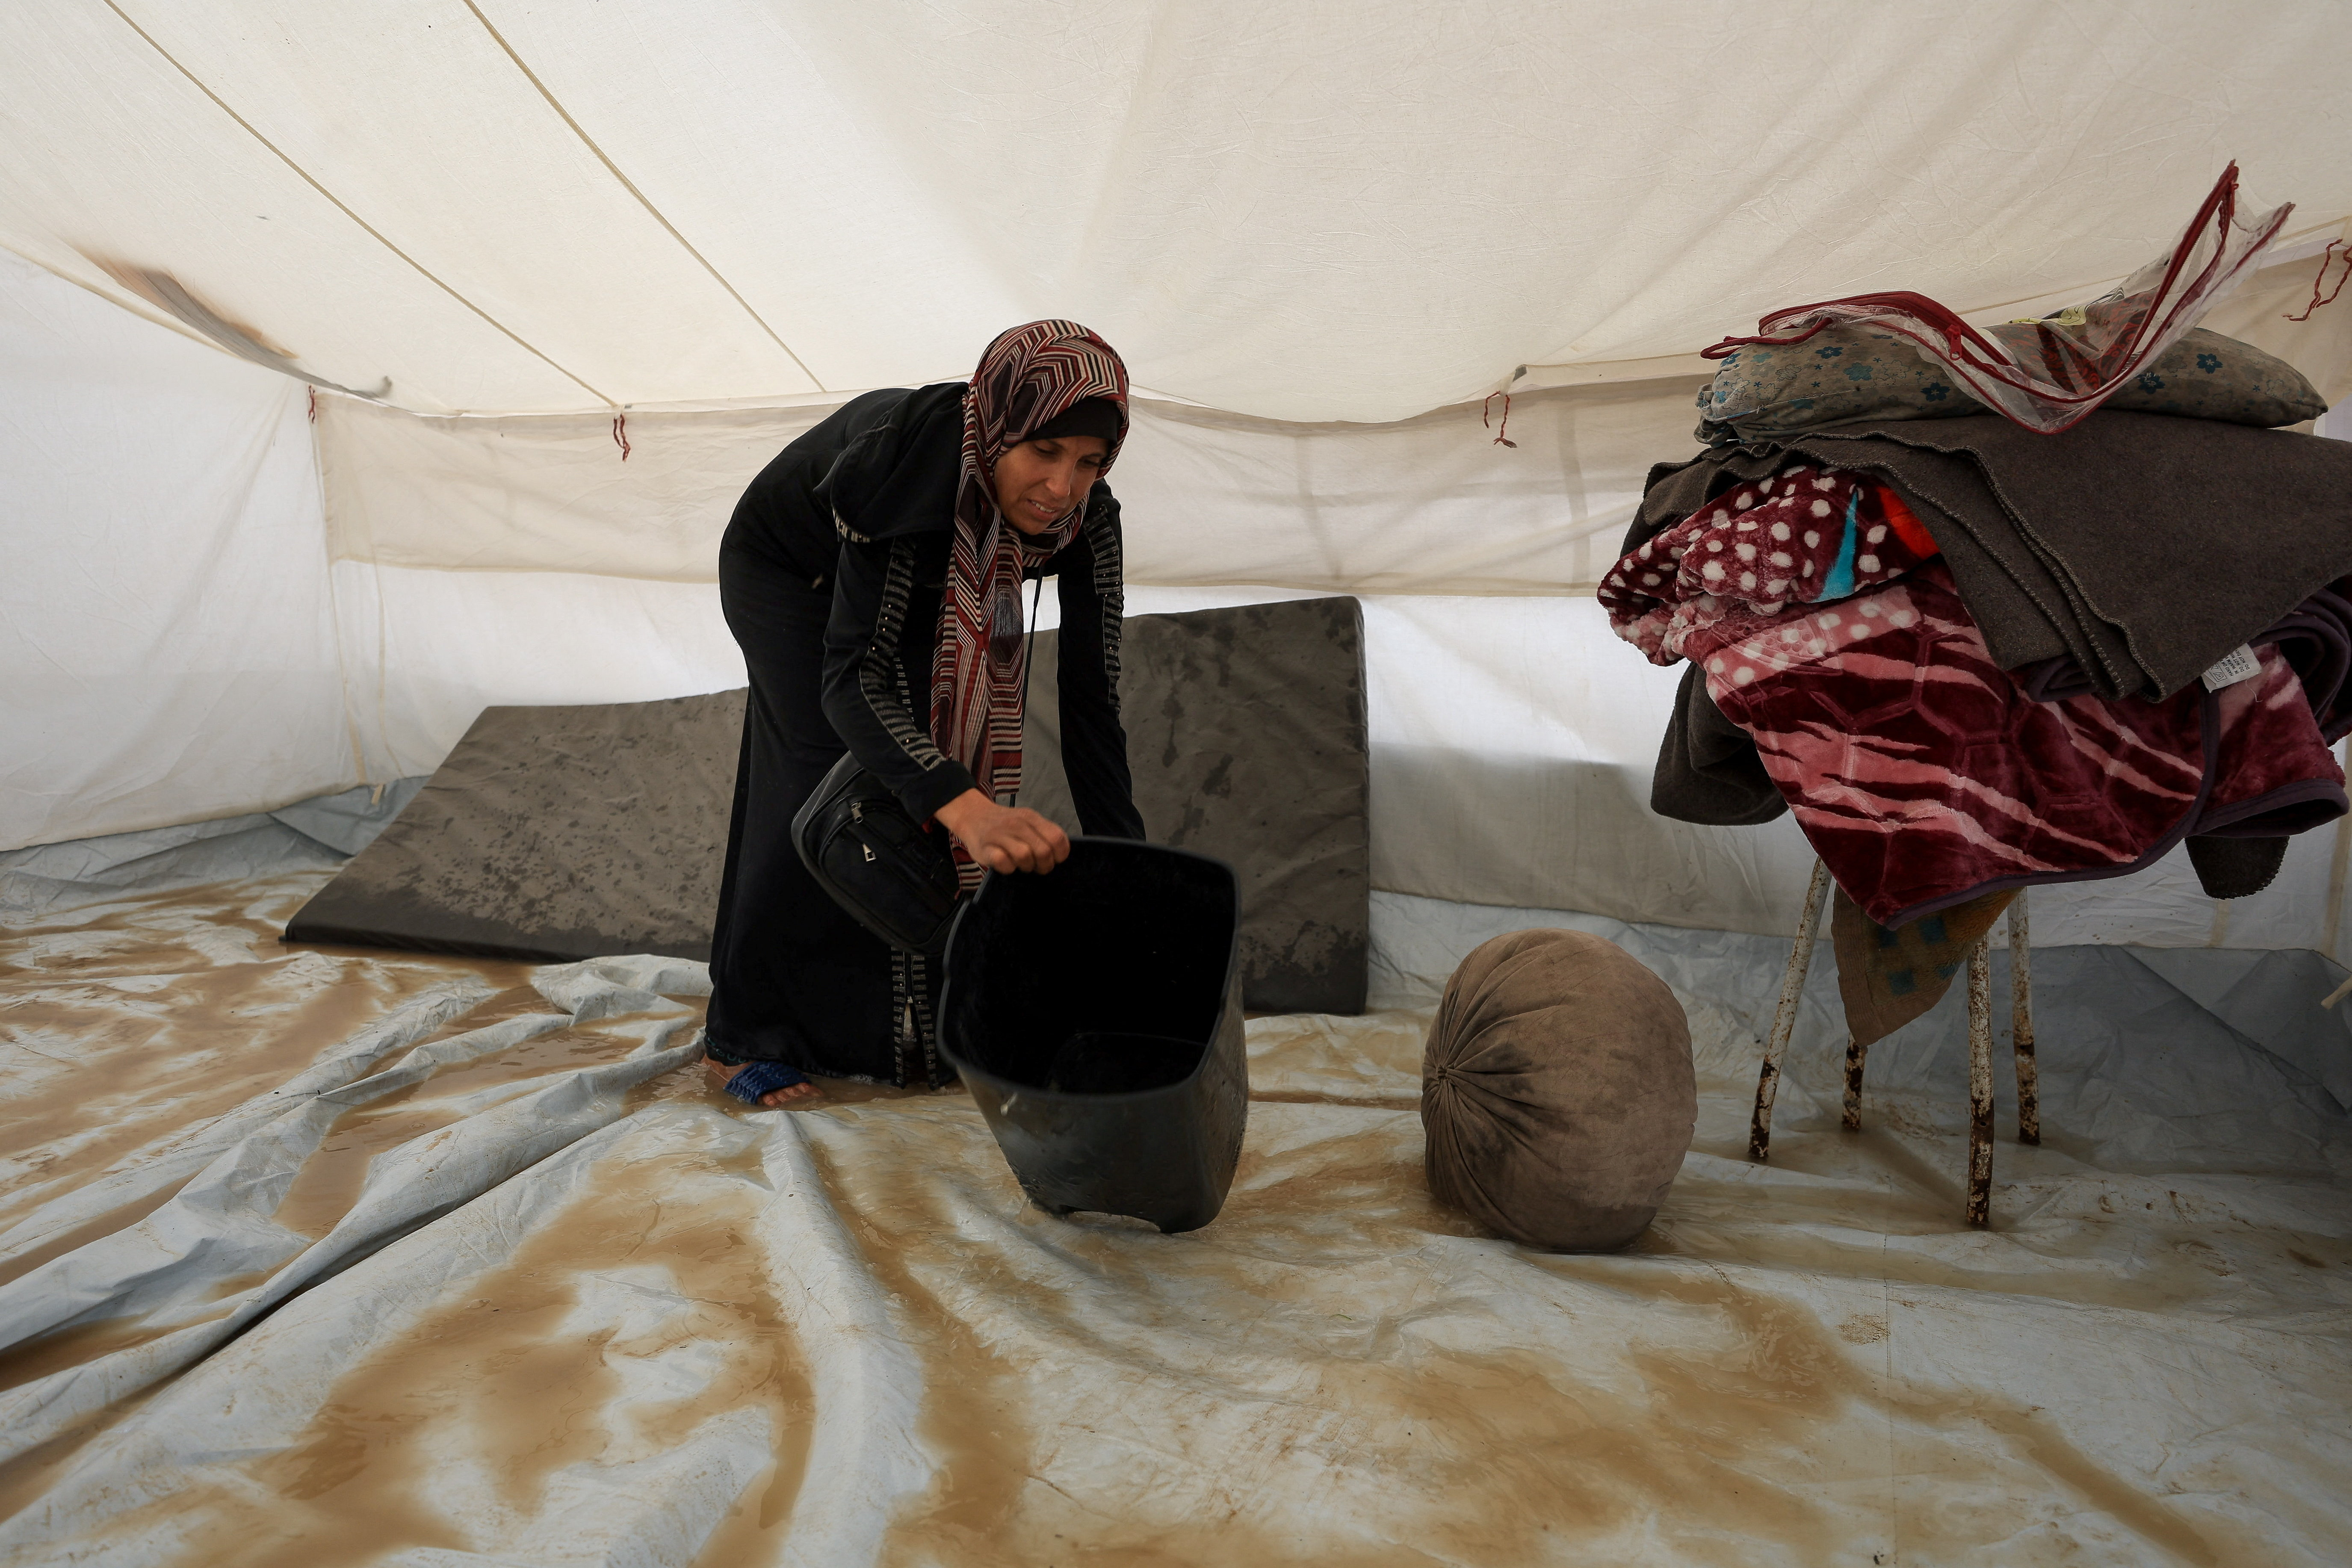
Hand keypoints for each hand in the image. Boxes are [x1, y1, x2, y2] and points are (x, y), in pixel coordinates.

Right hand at [933, 790, 1069, 874]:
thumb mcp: (1025, 820)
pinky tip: (1006, 865)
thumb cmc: (1003, 824)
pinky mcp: (985, 848)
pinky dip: (1008, 868)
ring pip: (1024, 856)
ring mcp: (1000, 835)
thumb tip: (1059, 854)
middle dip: (1044, 865)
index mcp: (1031, 818)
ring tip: (1020, 865)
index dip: (1060, 854)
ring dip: (1026, 867)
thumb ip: (1042, 833)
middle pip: (1043, 851)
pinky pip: (1003, 862)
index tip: (1054, 859)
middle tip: (1036, 867)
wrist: (972, 815)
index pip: (1057, 838)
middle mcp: (1017, 824)